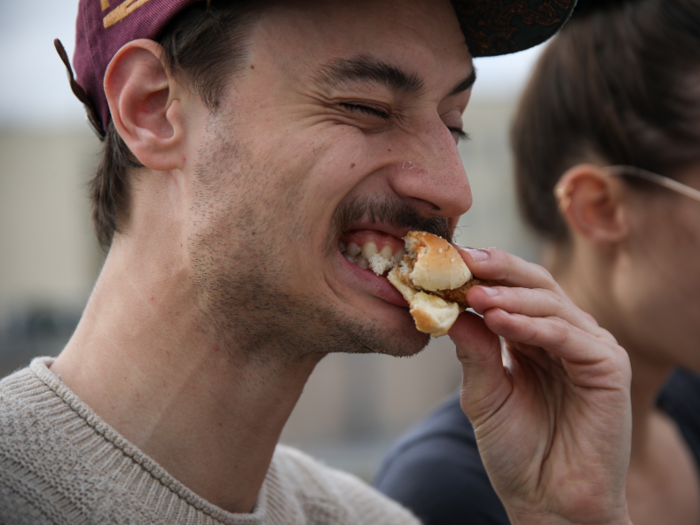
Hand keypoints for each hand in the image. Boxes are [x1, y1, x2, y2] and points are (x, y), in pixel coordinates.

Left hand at [449, 247, 632, 524]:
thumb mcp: (483, 393)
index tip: (445, 259)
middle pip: (534, 283)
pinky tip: (499, 321)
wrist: (547, 501)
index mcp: (534, 336)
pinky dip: (532, 326)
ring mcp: (589, 348)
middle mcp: (564, 335)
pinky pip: (567, 335)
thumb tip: (448, 307)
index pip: (511, 289)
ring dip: (508, 296)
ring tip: (473, 294)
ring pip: (550, 304)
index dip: (481, 272)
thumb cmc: (516, 450)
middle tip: (461, 261)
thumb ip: (473, 350)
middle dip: (497, 269)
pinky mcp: (609, 368)